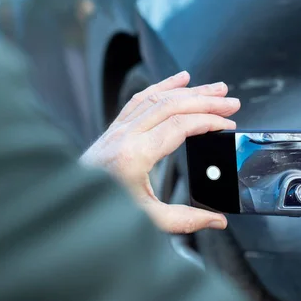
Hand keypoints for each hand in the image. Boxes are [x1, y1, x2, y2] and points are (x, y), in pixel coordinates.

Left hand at [81, 71, 239, 233]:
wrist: (69, 201)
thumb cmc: (102, 210)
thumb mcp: (147, 219)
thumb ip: (185, 219)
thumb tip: (216, 220)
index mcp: (135, 155)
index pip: (179, 126)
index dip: (208, 121)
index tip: (227, 124)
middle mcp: (126, 135)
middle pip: (172, 105)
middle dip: (206, 100)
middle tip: (231, 101)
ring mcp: (118, 128)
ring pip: (158, 97)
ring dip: (189, 90)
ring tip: (215, 88)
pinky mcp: (115, 128)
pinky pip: (141, 98)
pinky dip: (163, 86)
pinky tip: (180, 79)